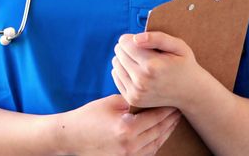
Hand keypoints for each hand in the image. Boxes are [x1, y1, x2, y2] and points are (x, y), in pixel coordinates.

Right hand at [59, 94, 179, 155]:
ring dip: (166, 132)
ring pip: (156, 144)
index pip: (156, 117)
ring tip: (172, 121)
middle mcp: (131, 144)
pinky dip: (157, 142)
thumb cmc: (87, 117)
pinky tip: (160, 134)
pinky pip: (148, 152)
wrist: (70, 137)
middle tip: (178, 110)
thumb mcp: (110, 103)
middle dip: (170, 120)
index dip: (167, 109)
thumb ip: (132, 101)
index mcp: (127, 128)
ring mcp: (129, 155)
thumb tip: (149, 97)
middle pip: (159, 131)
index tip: (174, 101)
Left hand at [111, 32, 203, 110]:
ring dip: (125, 59)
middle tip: (144, 52)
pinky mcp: (132, 99)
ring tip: (141, 62)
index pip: (124, 43)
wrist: (191, 93)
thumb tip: (135, 38)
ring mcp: (136, 92)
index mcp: (152, 66)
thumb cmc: (184, 65)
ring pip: (116, 64)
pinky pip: (116, 76)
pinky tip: (137, 71)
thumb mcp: (178, 46)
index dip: (131, 38)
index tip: (142, 42)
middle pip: (119, 52)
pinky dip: (123, 71)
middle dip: (128, 48)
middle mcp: (142, 81)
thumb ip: (158, 38)